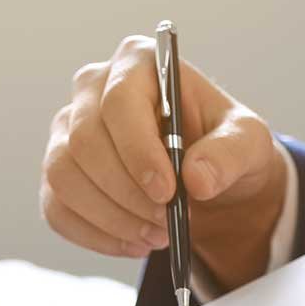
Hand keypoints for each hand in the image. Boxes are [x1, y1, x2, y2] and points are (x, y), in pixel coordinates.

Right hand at [44, 34, 288, 289]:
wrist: (205, 175)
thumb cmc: (222, 145)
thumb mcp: (247, 143)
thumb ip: (230, 153)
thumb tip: (197, 178)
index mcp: (138, 62)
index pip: (119, 101)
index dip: (138, 150)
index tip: (167, 191)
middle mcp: (93, 88)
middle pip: (83, 140)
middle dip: (126, 192)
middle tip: (166, 222)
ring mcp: (67, 129)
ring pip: (63, 176)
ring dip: (110, 217)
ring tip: (157, 235)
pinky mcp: (59, 171)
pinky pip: (57, 208)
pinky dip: (95, 235)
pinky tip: (133, 243)